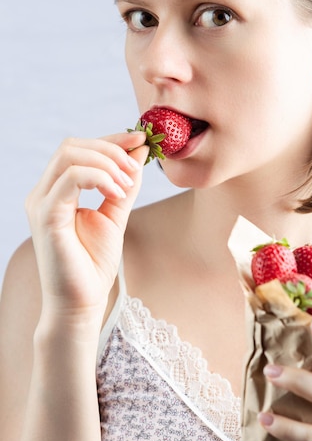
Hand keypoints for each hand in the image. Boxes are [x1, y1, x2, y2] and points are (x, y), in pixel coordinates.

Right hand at [26, 131, 147, 325]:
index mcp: (57, 191)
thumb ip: (125, 184)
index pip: (80, 149)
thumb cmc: (93, 264)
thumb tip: (140, 151)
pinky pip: (69, 178)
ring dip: (107, 163)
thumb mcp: (115, 215)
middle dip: (111, 149)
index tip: (140, 139)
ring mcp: (41, 203)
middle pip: (73, 145)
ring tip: (127, 185)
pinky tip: (117, 194)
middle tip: (136, 168)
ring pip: (70, 155)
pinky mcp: (46, 216)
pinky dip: (99, 178)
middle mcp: (44, 192)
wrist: (81, 302)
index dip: (111, 139)